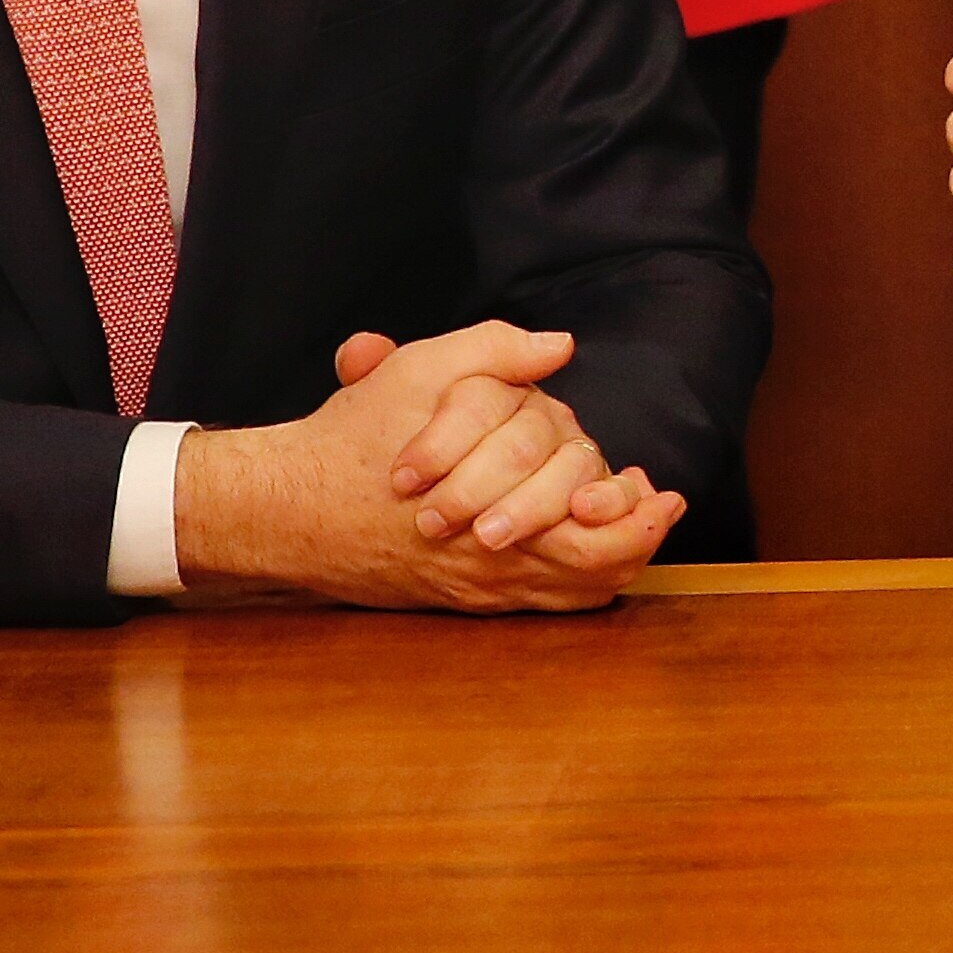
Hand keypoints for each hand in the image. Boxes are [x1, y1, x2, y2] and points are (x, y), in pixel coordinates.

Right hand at [172, 320, 680, 609]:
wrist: (291, 507)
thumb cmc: (358, 436)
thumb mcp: (423, 371)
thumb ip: (495, 352)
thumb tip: (559, 345)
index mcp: (493, 498)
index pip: (588, 518)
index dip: (631, 508)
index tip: (658, 488)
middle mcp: (491, 553)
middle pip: (591, 567)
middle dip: (635, 540)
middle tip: (661, 510)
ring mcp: (476, 583)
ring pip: (569, 592)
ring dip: (614, 563)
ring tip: (641, 533)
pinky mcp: (460, 597)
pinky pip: (537, 607)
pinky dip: (576, 585)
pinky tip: (593, 561)